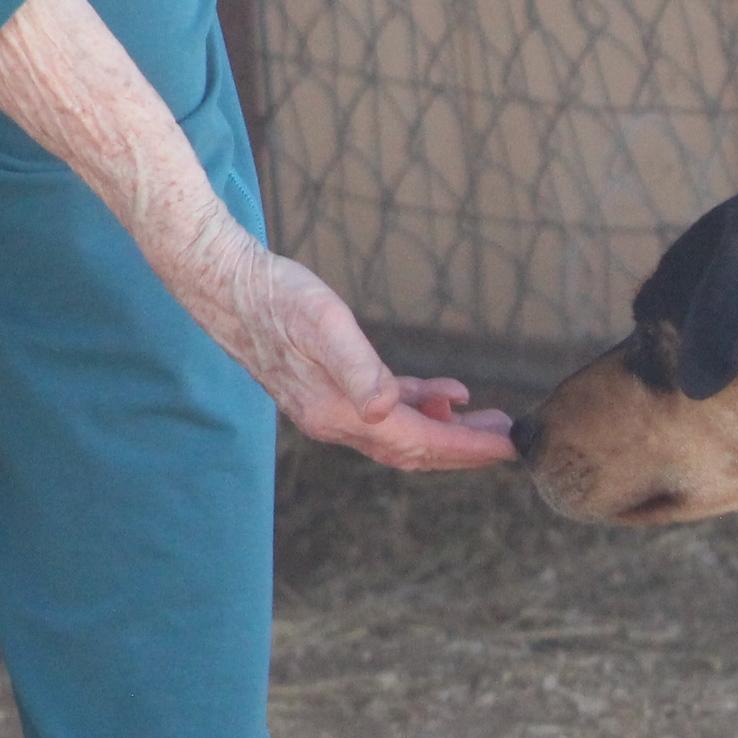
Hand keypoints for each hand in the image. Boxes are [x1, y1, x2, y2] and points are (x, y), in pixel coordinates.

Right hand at [219, 246, 516, 470]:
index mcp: (340, 414)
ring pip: (402, 434)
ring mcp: (331, 409)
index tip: (508, 448)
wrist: (227, 287)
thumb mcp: (323, 324)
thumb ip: (358, 369)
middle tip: (510, 441)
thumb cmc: (277, 299)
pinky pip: (385, 412)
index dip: (466, 448)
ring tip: (488, 421)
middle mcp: (336, 422)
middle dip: (464, 448)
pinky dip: (419, 407)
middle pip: (414, 450)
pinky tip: (444, 397)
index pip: (418, 443)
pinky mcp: (329, 390)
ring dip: (446, 430)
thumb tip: (385, 410)